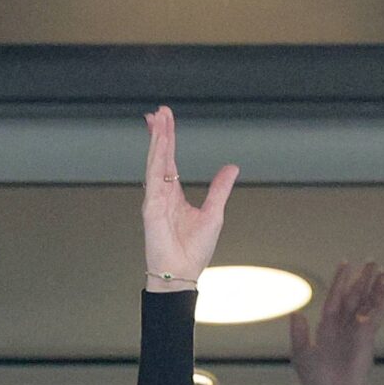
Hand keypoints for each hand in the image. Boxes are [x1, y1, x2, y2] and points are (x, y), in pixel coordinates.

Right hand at [140, 106, 236, 288]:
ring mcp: (154, 198)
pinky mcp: (151, 207)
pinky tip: (159, 143)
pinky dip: (156, 158)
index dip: (168, 140)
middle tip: (160, 110)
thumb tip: (232, 168)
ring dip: (157, 140)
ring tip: (158, 119)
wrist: (182, 274)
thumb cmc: (194, 250)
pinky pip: (154, 177)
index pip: (169, 160)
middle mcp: (162, 193)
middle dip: (160, 133)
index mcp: (174, 195)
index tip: (166, 120)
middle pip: (160, 156)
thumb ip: (219, 189)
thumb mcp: (214, 213)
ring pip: (155, 161)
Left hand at [288, 261, 383, 384]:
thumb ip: (298, 334)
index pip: (336, 298)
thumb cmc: (318, 381)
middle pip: (356, 297)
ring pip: (368, 304)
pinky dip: (379, 302)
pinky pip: (374, 316)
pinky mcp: (367, 338)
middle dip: (364, 279)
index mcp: (328, 328)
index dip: (340, 281)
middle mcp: (345, 327)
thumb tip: (296, 313)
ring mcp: (358, 332)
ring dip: (377, 288)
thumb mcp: (301, 355)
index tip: (346, 263)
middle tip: (373, 261)